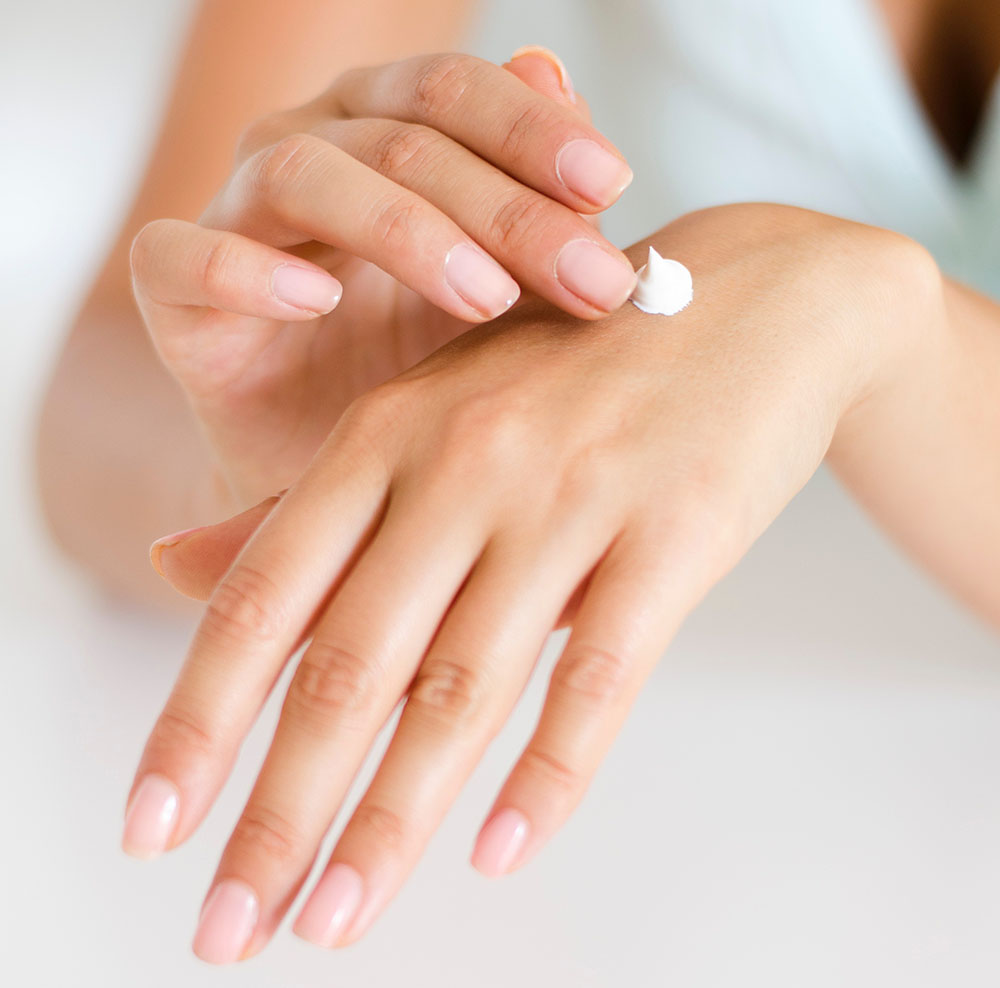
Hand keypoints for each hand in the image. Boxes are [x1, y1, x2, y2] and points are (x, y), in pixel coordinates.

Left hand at [125, 203, 940, 962]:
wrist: (747, 306)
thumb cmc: (571, 374)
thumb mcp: (428, 413)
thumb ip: (308, 505)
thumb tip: (173, 571)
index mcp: (387, 434)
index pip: (263, 600)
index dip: (196, 722)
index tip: (151, 830)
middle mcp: (464, 465)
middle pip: (348, 666)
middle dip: (279, 811)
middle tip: (230, 932)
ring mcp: (570, 499)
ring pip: (463, 687)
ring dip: (393, 821)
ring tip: (338, 919)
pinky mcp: (672, 534)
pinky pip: (599, 676)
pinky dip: (547, 776)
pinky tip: (498, 851)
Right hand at [128, 48, 636, 506]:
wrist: (330, 464)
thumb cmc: (413, 367)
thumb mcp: (498, 292)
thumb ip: (530, 197)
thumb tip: (556, 69)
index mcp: (383, 132)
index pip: (456, 93)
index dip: (533, 132)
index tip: (609, 187)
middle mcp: (306, 150)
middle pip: (402, 137)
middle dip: (504, 206)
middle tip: (585, 278)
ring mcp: (234, 215)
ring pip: (303, 173)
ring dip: (404, 230)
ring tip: (484, 297)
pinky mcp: (173, 292)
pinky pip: (184, 258)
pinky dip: (250, 271)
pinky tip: (321, 301)